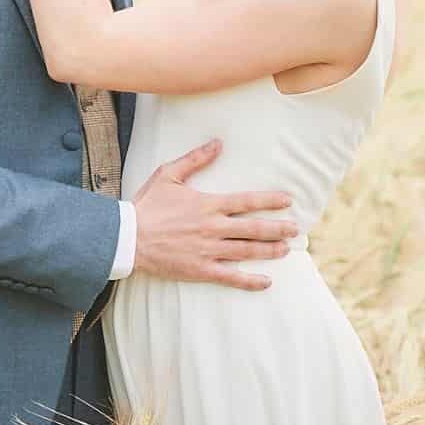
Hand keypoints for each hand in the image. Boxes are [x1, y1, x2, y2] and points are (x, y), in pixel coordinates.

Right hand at [130, 139, 297, 291]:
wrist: (127, 238)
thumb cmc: (147, 205)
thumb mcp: (168, 174)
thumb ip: (195, 159)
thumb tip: (218, 143)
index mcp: (208, 204)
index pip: (247, 201)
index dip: (270, 200)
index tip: (288, 200)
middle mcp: (213, 228)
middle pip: (254, 228)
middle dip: (278, 228)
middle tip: (296, 229)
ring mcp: (209, 250)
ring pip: (247, 251)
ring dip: (270, 250)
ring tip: (286, 249)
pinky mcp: (201, 270)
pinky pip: (231, 277)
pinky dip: (250, 280)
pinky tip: (266, 281)